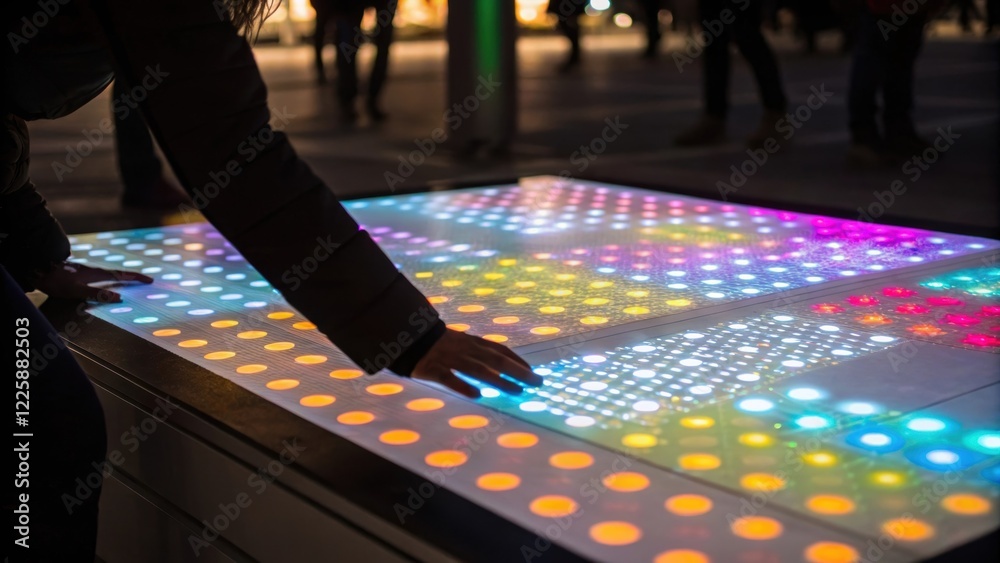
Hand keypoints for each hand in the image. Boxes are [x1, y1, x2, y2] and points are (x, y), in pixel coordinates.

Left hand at [34, 262, 153, 302]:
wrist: (40, 269)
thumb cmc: (58, 281)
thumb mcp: (77, 291)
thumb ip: (98, 295)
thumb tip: (119, 298)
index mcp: (98, 274)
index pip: (123, 275)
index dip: (137, 278)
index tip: (150, 280)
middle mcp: (96, 271)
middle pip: (119, 274)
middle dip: (132, 278)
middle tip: (144, 282)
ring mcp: (89, 272)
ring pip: (110, 275)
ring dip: (122, 279)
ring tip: (129, 284)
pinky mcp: (82, 274)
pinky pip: (102, 278)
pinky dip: (110, 281)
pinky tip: (106, 284)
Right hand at [412, 329, 542, 397]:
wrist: (406, 335)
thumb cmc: (436, 343)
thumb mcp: (460, 342)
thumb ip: (477, 352)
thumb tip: (499, 366)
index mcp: (471, 342)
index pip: (500, 350)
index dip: (518, 361)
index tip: (533, 372)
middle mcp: (465, 349)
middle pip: (495, 360)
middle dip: (518, 371)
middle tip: (537, 383)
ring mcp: (449, 359)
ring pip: (478, 369)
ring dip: (499, 380)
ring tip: (517, 391)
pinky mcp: (433, 369)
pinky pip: (450, 378)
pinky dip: (463, 386)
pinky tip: (477, 395)